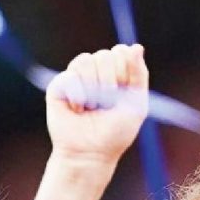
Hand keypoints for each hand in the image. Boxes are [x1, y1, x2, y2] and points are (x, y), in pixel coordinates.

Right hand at [46, 44, 148, 168]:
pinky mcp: (60, 85)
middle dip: (109, 82)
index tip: (124, 92)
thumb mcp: (137, 104)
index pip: (122, 51)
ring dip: (93, 89)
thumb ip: (139, 74)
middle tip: (107, 104)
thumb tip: (136, 46)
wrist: (90, 154)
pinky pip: (70, 75)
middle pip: (105, 55)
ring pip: (86, 60)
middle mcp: (96, 71)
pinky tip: (77, 109)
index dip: (125, 71)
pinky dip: (78, 96)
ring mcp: (77, 77)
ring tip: (91, 107)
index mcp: (117, 72)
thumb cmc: (116, 132)